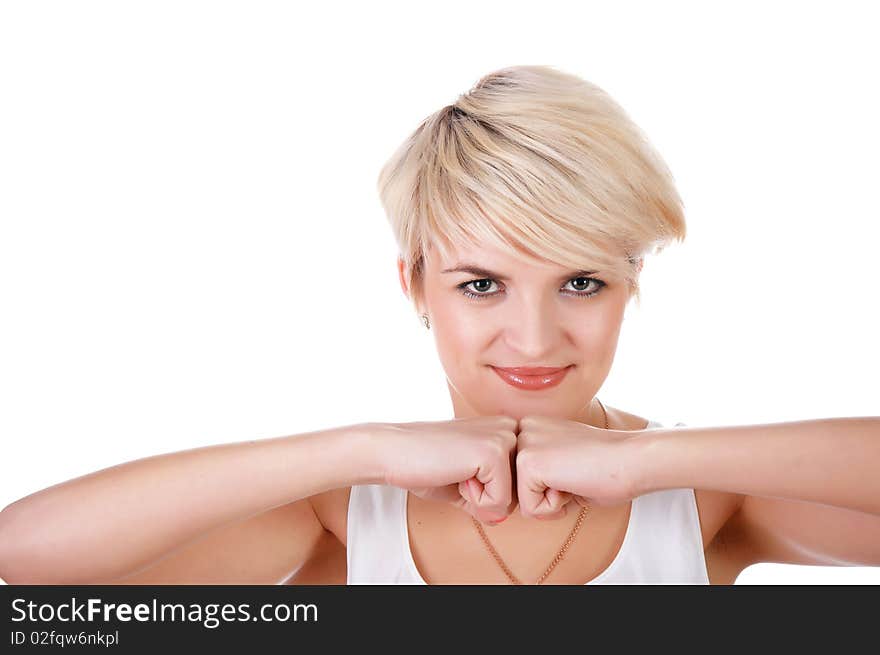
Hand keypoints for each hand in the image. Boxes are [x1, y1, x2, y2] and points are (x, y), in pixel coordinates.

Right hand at [376, 416, 517, 524]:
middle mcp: (510, 429)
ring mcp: (504, 438)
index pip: (517, 485)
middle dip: (487, 496)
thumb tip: (500, 518)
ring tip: (457, 472)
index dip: (487, 492)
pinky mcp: (494, 452)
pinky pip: (499, 502)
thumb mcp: (464, 483)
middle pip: (519, 493)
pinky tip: (456, 474)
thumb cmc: (424, 464)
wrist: (393, 452)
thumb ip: (487, 498)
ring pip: (512, 499)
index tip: (460, 472)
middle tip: (457, 473)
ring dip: (480, 499)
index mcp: (505, 431)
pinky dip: (474, 501)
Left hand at [515, 415, 639, 519]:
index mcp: (530, 426)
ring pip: (522, 501)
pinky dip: (555, 508)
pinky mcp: (528, 462)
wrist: (631, 460)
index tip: (575, 469)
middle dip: (547, 495)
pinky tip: (573, 484)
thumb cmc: (605, 468)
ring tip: (574, 478)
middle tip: (575, 475)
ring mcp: (523, 444)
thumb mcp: (562, 463)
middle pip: (518, 489)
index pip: (522, 478)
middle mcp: (522, 429)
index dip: (551, 488)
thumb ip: (540, 473)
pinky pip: (530, 509)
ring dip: (551, 502)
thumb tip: (521, 499)